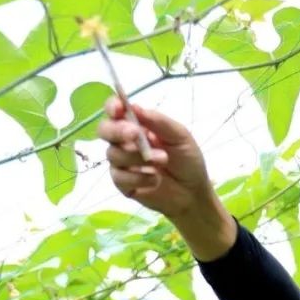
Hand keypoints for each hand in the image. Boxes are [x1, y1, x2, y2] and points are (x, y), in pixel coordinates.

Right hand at [97, 98, 214, 218]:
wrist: (194, 192)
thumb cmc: (187, 160)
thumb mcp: (180, 136)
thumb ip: (158, 122)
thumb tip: (135, 107)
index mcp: (137, 125)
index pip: (116, 111)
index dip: (112, 107)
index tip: (118, 109)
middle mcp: (125, 142)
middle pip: (105, 130)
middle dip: (117, 131)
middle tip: (135, 135)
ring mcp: (122, 163)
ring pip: (113, 154)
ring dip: (137, 156)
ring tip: (163, 160)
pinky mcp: (123, 184)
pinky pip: (120, 177)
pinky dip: (139, 177)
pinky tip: (155, 179)